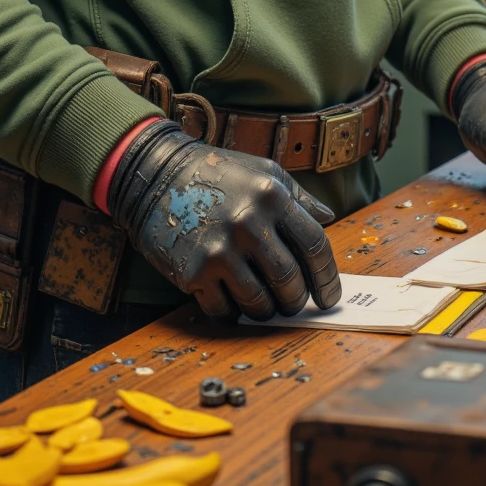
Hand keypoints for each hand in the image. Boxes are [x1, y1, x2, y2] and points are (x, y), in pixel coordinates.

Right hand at [107, 121, 341, 320]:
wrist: (156, 173)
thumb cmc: (217, 173)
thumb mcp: (263, 172)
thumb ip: (298, 197)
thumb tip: (327, 219)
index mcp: (272, 195)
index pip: (315, 246)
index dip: (327, 278)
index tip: (328, 296)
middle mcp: (249, 222)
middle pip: (290, 281)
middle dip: (297, 300)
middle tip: (293, 303)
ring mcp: (220, 248)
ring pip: (260, 303)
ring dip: (267, 311)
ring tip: (264, 304)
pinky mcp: (194, 271)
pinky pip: (224, 310)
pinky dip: (233, 313)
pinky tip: (231, 300)